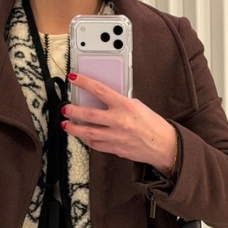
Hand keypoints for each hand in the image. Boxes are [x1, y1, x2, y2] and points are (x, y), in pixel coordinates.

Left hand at [62, 74, 176, 173]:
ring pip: (88, 133)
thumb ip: (118, 102)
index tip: (73, 78)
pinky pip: (95, 144)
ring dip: (74, 128)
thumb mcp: (137, 105)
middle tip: (64, 109)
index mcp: (125, 106)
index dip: (84, 82)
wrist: (163, 145)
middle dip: (72, 111)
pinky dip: (87, 140)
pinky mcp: (114, 149)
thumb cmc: (152, 124)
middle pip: (88, 114)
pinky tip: (83, 136)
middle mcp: (119, 121)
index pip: (99, 90)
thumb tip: (101, 99)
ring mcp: (115, 137)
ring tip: (65, 125)